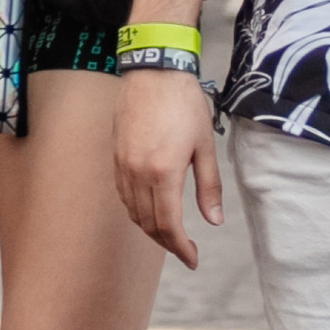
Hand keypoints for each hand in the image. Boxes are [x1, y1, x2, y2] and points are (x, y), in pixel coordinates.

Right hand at [114, 69, 220, 265]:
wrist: (154, 70)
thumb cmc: (184, 103)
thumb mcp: (205, 145)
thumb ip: (209, 186)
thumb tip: (213, 221)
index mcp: (164, 172)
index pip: (169, 225)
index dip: (181, 248)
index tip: (192, 260)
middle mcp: (138, 173)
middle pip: (148, 224)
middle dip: (167, 243)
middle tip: (185, 250)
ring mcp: (123, 165)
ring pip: (133, 212)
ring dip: (150, 228)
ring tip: (170, 233)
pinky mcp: (116, 156)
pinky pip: (123, 194)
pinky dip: (137, 209)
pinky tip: (151, 208)